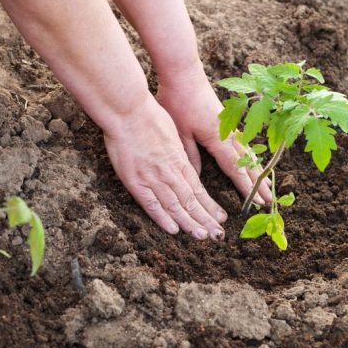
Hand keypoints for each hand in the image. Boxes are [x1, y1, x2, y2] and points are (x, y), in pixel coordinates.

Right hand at [103, 93, 227, 239]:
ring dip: (190, 223)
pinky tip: (174, 230)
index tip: (220, 217)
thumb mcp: (172, 132)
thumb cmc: (148, 116)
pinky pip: (151, 204)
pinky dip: (163, 218)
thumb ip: (178, 151)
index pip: (198, 188)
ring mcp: (153, 178)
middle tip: (218, 234)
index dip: (210, 205)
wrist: (128, 111)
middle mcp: (170, 172)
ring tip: (203, 236)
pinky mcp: (136, 181)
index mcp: (179, 160)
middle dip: (206, 219)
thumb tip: (183, 162)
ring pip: (176, 206)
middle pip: (191, 201)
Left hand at [156, 61, 271, 203]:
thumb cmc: (178, 100)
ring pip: (248, 153)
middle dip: (258, 183)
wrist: (183, 72)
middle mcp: (228, 134)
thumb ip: (190, 155)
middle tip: (269, 201)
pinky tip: (252, 161)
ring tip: (267, 185)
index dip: (246, 187)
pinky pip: (243, 143)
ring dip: (257, 170)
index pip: (235, 168)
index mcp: (217, 139)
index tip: (256, 203)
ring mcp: (229, 125)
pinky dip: (250, 156)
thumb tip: (196, 179)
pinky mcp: (227, 119)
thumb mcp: (179, 132)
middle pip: (247, 163)